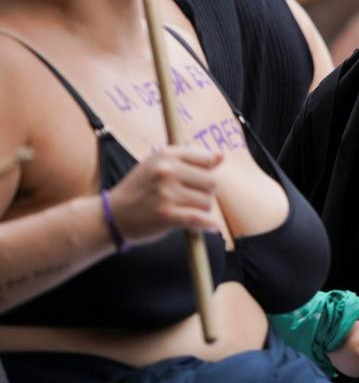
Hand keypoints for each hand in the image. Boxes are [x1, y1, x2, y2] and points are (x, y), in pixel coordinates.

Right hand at [106, 146, 223, 244]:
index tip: (197, 181)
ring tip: (186, 211)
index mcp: (166, 154)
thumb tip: (221, 156)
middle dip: (205, 193)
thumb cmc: (140, 189)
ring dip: (202, 210)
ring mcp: (166, 193)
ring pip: (207, 202)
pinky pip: (199, 219)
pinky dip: (208, 225)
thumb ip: (190, 160)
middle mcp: (167, 171)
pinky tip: (210, 227)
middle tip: (191, 200)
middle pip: (211, 182)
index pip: (207, 160)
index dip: (206, 172)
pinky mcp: (166, 215)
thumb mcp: (159, 165)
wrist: (112, 216)